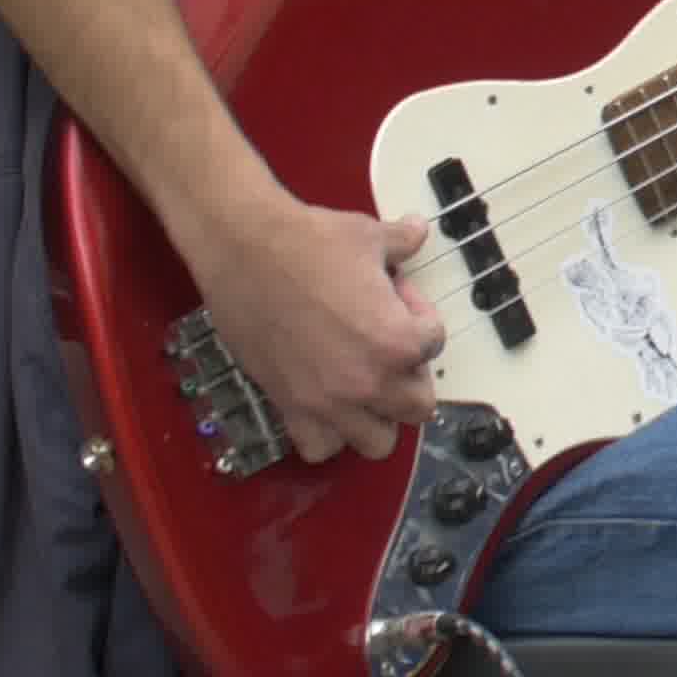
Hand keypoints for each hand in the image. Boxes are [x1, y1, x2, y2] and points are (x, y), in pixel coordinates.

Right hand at [175, 190, 446, 464]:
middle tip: (388, 343)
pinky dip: (328, 433)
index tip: (395, 295)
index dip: (419, 314)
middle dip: (411, 374)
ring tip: (363, 379)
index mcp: (397, 341)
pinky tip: (325, 401)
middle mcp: (368, 383)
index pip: (434, 343)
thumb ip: (402, 242)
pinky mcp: (289, 408)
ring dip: (377, 414)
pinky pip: (319, 447)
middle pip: (418, 406)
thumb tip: (419, 229)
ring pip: (377, 441)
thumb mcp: (368, 236)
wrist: (242, 250)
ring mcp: (328, 403)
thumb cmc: (310, 241)